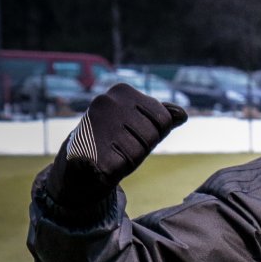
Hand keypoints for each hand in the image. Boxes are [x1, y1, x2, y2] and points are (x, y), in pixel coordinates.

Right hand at [48, 84, 186, 210]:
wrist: (79, 157)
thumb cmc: (118, 137)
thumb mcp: (142, 124)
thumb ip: (162, 117)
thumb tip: (182, 115)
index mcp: (123, 91)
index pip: (164, 119)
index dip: (156, 133)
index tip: (135, 131)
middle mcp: (106, 101)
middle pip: (152, 136)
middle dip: (142, 147)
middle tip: (121, 144)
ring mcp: (94, 123)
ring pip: (137, 152)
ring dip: (129, 159)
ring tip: (112, 152)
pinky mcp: (86, 146)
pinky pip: (121, 166)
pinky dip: (116, 170)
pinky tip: (102, 163)